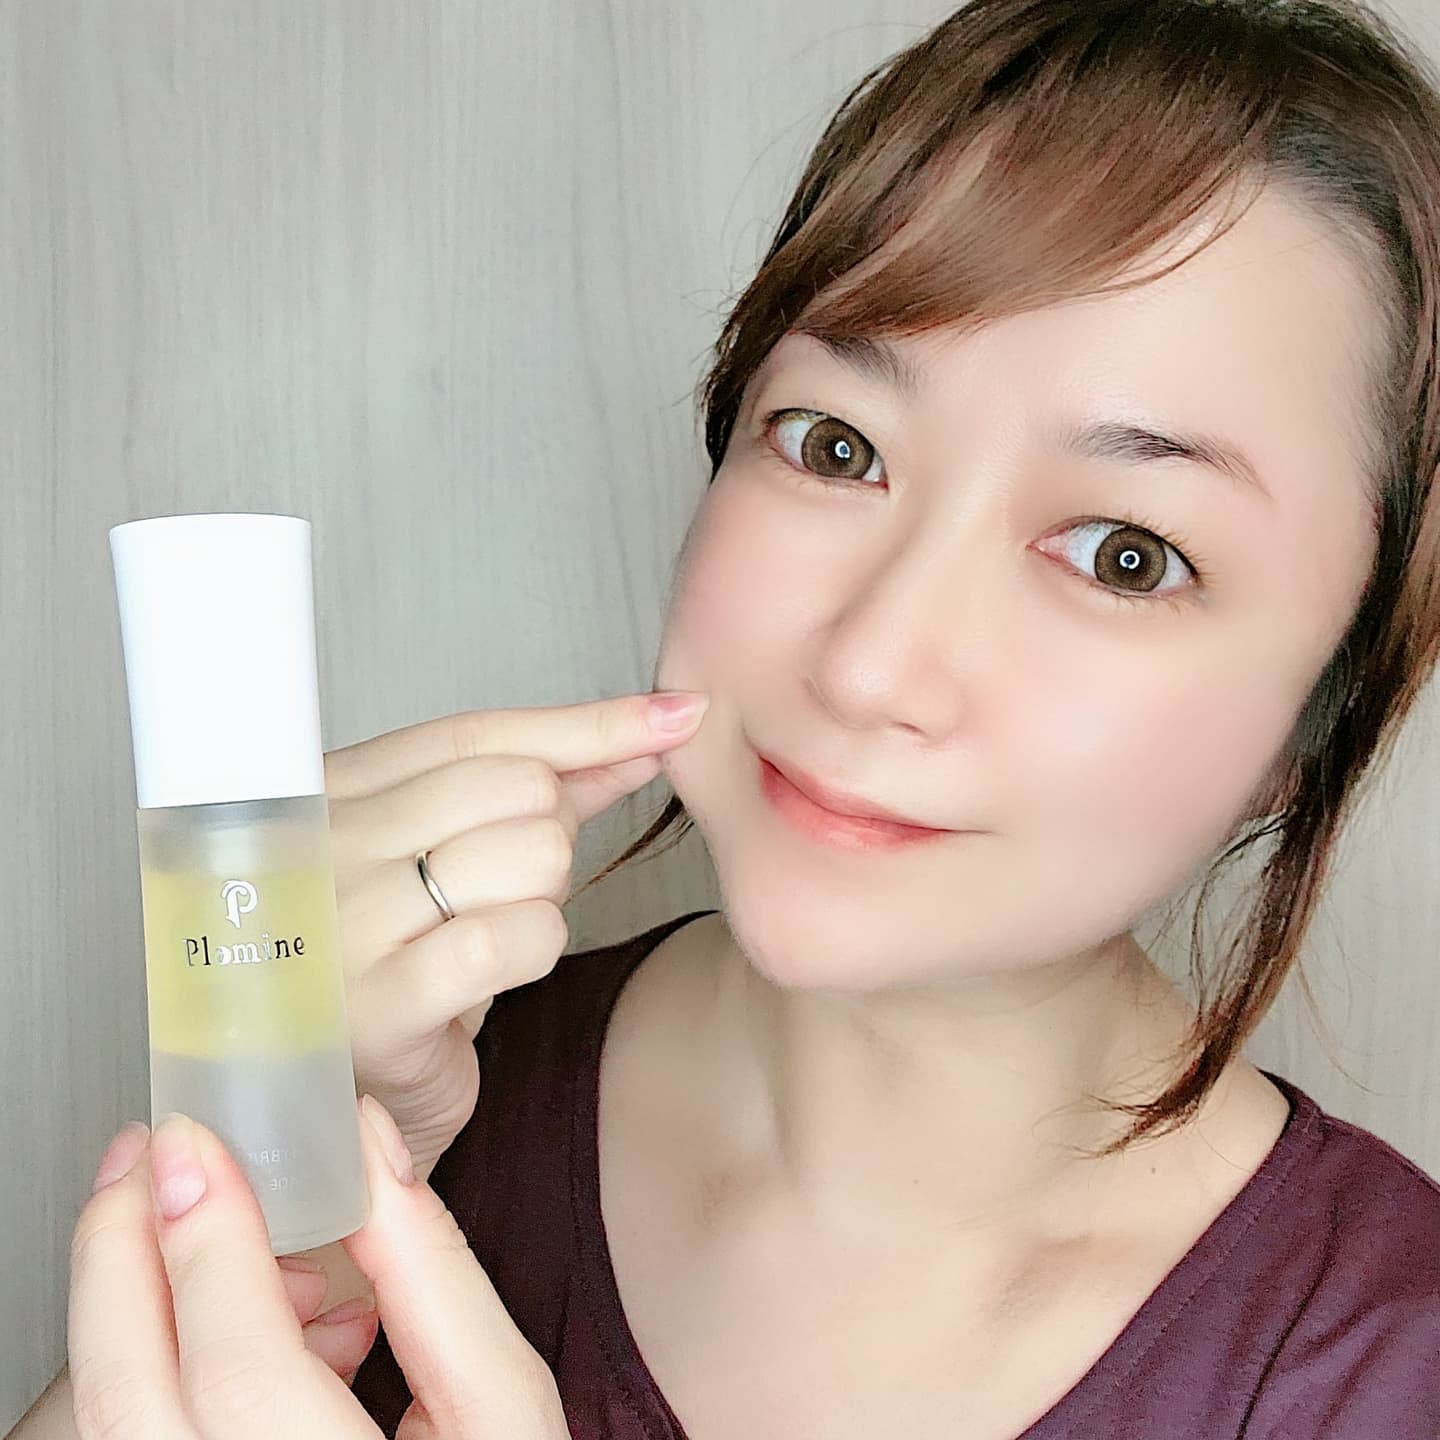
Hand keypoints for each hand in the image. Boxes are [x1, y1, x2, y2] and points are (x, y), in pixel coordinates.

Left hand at [69, 1097, 570, 1437]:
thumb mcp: (504, 1401)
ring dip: (128, 1299)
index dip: (207, 1241)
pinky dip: (156, 1354)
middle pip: (128, 1401)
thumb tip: (364, 1143)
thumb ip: (433, 1266)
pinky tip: (223, 1311)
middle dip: (118, 1254)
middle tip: (147, 1158)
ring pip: (108, 1419)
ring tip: (185, 1215)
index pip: (240, 1369)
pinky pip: (136, 1433)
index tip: (195, 1142)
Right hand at [323, 689, 709, 1181]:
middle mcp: (324, 841)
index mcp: (333, 789)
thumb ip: (549, 788)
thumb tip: (650, 729)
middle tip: (501, 897)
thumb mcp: (463, 854)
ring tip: (484, 938)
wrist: (350, 1102)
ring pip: (531, 854)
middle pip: (518, 786)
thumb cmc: (404, 968)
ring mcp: (342, 920)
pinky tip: (496, 972)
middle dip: (549, 840)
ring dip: (542, 902)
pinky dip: (534, 950)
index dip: (587, 725)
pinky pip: (513, 938)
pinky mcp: (376, 1002)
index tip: (671, 718)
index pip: (479, 733)